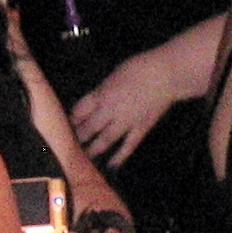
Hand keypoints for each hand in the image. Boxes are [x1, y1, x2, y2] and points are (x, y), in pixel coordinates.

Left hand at [71, 49, 176, 165]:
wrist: (165, 74)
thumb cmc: (140, 67)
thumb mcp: (113, 74)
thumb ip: (104, 90)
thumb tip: (97, 98)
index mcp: (102, 94)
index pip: (80, 111)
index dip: (72, 119)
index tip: (66, 125)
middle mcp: (110, 110)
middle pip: (89, 127)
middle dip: (79, 136)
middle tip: (69, 145)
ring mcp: (126, 122)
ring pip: (105, 139)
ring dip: (93, 149)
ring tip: (83, 158)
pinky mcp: (140, 128)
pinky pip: (128, 145)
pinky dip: (119, 156)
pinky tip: (111, 165)